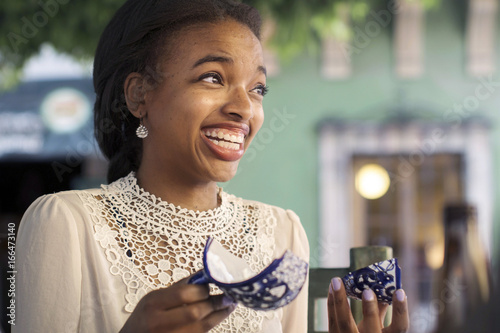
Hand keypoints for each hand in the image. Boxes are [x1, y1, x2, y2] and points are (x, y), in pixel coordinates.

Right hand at [120, 274, 235, 332]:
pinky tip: (219, 316)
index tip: (213, 284)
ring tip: (230, 305)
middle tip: (228, 296)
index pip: (183, 294)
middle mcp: (159, 322)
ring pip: (202, 327)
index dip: (202, 289)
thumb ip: (178, 288)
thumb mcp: (154, 297)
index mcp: (153, 304)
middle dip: (215, 303)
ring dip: (220, 314)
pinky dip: (212, 324)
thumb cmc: (144, 317)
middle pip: (194, 312)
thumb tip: (203, 275)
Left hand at [328, 277, 408, 332]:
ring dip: (340, 300)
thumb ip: (381, 312)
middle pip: (370, 329)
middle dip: (370, 311)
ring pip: (344, 323)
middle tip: (367, 291)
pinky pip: (332, 320)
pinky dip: (332, 304)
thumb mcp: (379, 328)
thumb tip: (384, 289)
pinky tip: (331, 288)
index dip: (400, 311)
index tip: (400, 292)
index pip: (399, 328)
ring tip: (337, 282)